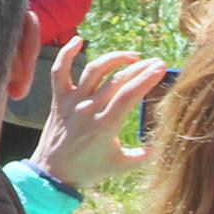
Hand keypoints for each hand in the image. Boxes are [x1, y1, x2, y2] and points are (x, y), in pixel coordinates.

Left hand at [29, 37, 170, 195]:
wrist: (53, 173)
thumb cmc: (88, 170)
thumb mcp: (120, 165)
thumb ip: (141, 155)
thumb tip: (159, 146)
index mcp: (105, 125)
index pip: (129, 94)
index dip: (146, 78)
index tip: (160, 67)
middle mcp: (88, 109)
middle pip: (116, 80)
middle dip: (139, 68)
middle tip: (155, 62)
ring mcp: (72, 102)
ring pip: (93, 70)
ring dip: (113, 58)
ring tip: (131, 57)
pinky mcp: (58, 99)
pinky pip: (59, 72)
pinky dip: (66, 54)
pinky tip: (79, 40)